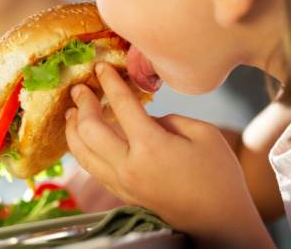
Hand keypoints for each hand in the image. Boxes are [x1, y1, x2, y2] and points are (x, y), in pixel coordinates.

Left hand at [65, 63, 274, 248]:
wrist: (218, 223)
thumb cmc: (219, 177)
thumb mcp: (203, 135)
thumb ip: (168, 120)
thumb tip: (145, 118)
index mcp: (151, 147)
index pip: (121, 106)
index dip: (109, 82)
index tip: (101, 67)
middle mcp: (129, 166)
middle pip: (90, 130)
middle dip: (82, 104)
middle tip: (79, 89)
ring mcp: (122, 183)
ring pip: (82, 154)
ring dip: (72, 130)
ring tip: (71, 113)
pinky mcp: (121, 194)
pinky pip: (91, 168)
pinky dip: (82, 150)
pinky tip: (82, 140)